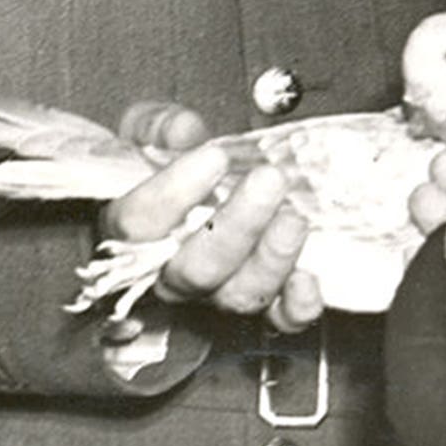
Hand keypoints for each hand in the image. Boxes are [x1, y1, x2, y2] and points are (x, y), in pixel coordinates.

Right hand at [102, 101, 321, 333]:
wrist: (211, 182)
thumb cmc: (179, 161)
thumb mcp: (152, 131)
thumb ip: (157, 126)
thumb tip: (183, 131)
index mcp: (135, 230)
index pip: (138, 226)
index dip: (171, 196)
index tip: (213, 156)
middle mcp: (174, 272)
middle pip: (195, 269)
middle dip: (236, 225)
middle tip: (268, 179)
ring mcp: (220, 291)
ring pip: (239, 295)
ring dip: (271, 258)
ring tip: (294, 217)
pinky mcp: (265, 302)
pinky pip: (280, 320)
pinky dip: (297, 305)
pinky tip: (309, 277)